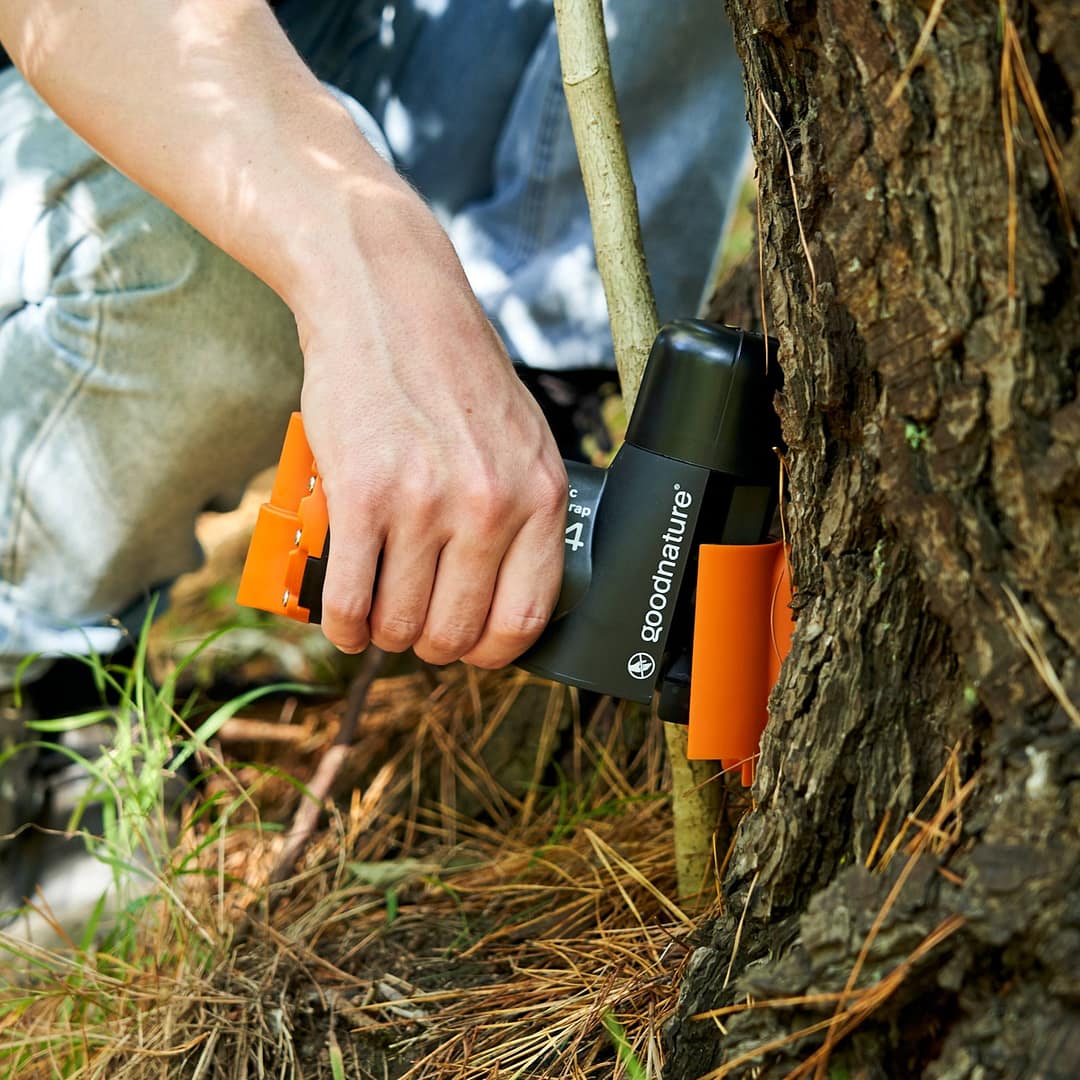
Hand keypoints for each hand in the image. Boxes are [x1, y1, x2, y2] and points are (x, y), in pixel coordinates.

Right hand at [296, 193, 566, 667]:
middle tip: (412, 628)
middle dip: (429, 644)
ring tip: (375, 618)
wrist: (390, 300)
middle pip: (456, 632)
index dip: (491, 651)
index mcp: (539, 496)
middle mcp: (489, 506)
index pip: (524, 617)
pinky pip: (348, 600)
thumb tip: (505, 590)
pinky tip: (343, 621)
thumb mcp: (520, 439)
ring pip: (399, 623)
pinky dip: (342, 626)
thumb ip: (522, 512)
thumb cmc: (454, 372)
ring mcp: (423, 503)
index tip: (469, 647)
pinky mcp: (360, 495)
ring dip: (383, 635)